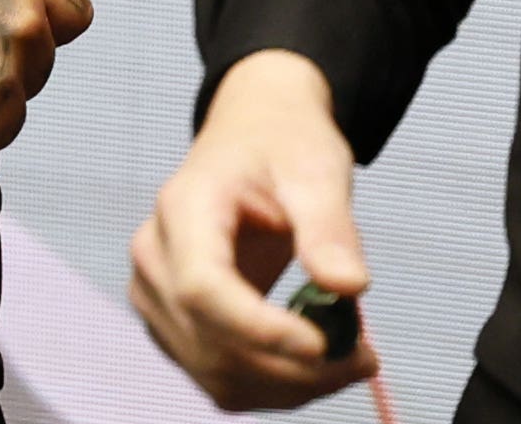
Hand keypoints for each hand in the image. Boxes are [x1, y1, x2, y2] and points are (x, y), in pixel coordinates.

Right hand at [130, 50, 380, 408]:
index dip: (259, 329)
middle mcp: (155, 257)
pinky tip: (321, 366)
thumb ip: (329, 229)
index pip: (202, 287)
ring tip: (354, 361)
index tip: (323, 346)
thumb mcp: (316, 170)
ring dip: (287, 387)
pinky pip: (219, 377)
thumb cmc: (283, 143)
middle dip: (291, 369)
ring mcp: (158, 297)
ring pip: (215, 374)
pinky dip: (273, 386)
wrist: (256, 133)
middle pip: (209, 342)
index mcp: (184, 207)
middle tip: (365, 358)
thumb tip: (350, 287)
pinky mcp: (176, 325)